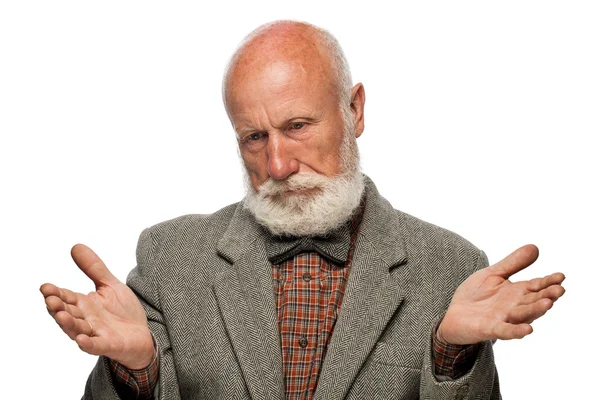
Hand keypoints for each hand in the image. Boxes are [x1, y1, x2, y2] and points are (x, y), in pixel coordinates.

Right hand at [40, 244, 153, 368]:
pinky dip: (87, 344)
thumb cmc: (123, 312)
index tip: (45, 287)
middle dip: (58, 307)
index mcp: (83, 305)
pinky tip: (81, 340)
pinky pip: (95, 346)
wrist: (142, 335)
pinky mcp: (108, 345)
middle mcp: (85, 320)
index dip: (55, 293)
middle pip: (67, 313)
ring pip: (77, 330)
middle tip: (50, 299)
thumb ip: (94, 268)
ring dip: (68, 324)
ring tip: (61, 315)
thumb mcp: (110, 285)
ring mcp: (95, 333)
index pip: (66, 297)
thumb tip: (75, 246)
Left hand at [437, 244, 564, 344]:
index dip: (549, 281)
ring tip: (548, 303)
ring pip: (523, 315)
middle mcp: (514, 306)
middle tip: (559, 289)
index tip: (561, 276)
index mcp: (517, 292)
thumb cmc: (475, 295)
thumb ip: (513, 263)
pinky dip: (516, 330)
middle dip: (547, 296)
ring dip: (535, 310)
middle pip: (534, 300)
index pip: (537, 286)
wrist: (453, 315)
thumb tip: (535, 247)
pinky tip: (528, 329)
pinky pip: (506, 331)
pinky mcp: (490, 329)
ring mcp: (504, 318)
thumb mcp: (493, 274)